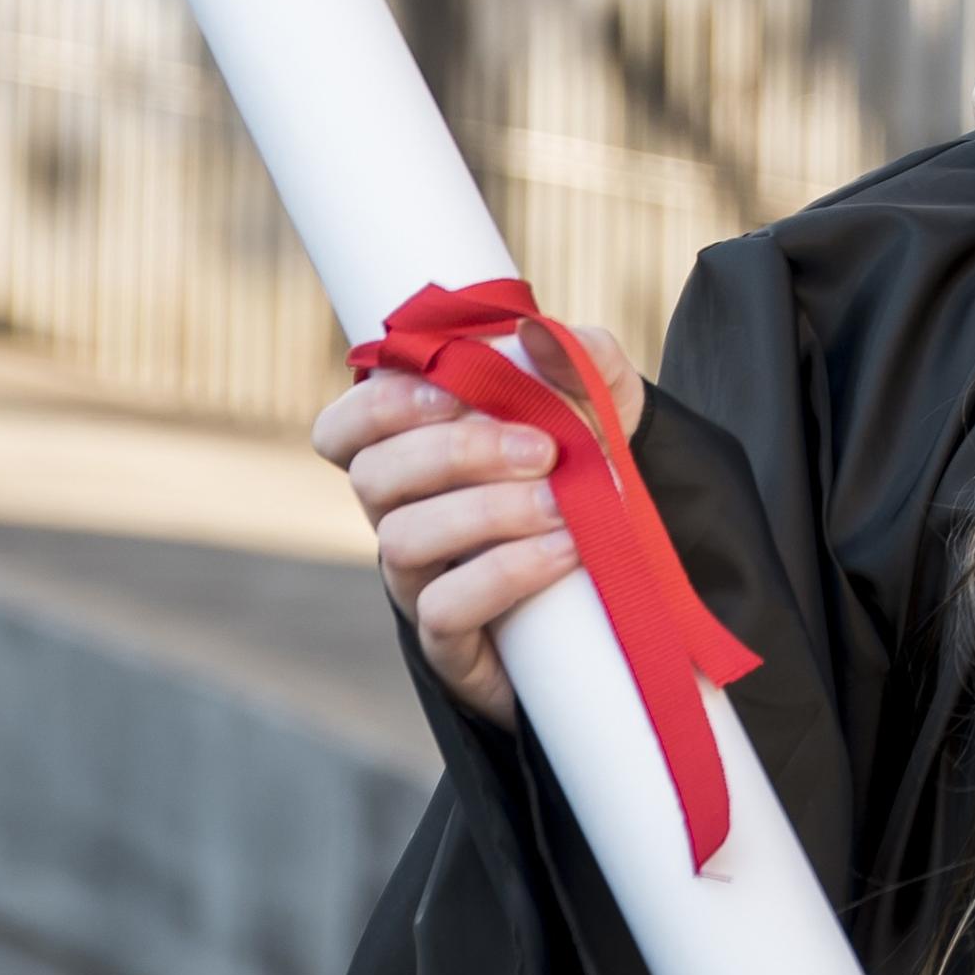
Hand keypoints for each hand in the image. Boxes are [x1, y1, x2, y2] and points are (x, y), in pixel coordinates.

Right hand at [311, 325, 645, 730]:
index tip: (453, 392)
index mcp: (409, 459)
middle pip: (372, 478)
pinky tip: (564, 551)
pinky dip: (504, 574)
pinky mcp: (451, 644)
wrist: (632, 584)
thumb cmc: (594, 478)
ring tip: (565, 504)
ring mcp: (418, 583)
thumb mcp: (601, 411)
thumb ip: (577, 359)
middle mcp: (399, 519)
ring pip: (402, 541)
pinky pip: (444, 609)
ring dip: (486, 513)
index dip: (379, 407)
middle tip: (544, 450)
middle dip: (455, 453)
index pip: (343, 430)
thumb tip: (532, 331)